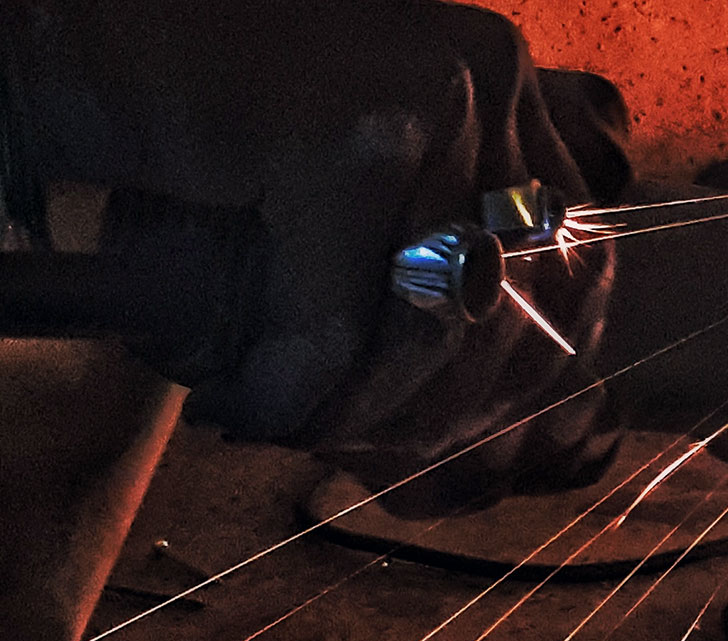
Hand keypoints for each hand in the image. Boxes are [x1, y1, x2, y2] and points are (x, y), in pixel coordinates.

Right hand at [4, 0, 620, 440]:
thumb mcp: (363, 170)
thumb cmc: (215, 111)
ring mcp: (428, 100)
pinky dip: (288, 387)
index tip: (456, 431)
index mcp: (509, 86)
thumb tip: (518, 399)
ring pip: (438, 325)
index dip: (527, 373)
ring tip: (293, 425)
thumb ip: (438, 241)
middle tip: (362, 448)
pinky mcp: (342, 140)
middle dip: (445, 408)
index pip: (576, 263)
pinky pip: (335, 322)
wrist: (86, 37)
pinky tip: (248, 403)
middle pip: (525, 305)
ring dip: (362, 410)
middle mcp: (490, 78)